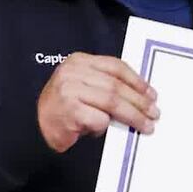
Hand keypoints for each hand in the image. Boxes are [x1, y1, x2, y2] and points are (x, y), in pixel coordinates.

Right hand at [36, 52, 158, 151]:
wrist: (38, 126)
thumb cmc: (67, 108)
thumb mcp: (86, 87)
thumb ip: (107, 85)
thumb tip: (143, 97)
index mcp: (79, 61)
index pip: (115, 66)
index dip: (137, 81)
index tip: (152, 94)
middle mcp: (72, 72)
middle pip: (116, 86)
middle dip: (139, 101)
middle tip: (154, 113)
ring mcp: (69, 90)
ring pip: (112, 102)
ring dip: (133, 115)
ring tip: (146, 125)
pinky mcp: (69, 110)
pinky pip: (99, 118)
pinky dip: (107, 125)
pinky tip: (108, 130)